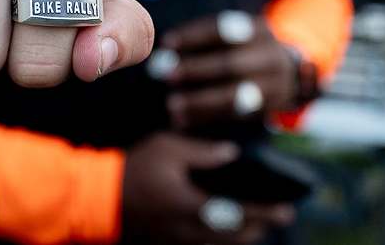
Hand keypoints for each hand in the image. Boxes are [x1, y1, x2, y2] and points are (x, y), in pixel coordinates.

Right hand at [121, 133, 295, 243]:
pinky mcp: (167, 243)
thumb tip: (231, 153)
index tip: (285, 209)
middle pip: (235, 237)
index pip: (241, 213)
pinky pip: (201, 244)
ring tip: (254, 224)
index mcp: (193, 205)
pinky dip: (218, 238)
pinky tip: (221, 228)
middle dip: (258, 228)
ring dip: (241, 235)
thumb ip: (201, 152)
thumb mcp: (166, 149)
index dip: (266, 212)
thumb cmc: (133, 169)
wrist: (99, 196)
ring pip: (221, 244)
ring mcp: (178, 240)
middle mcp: (190, 229)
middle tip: (274, 218)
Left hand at [160, 14, 297, 128]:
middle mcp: (269, 57)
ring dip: (199, 102)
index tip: (167, 43)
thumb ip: (208, 41)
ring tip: (172, 105)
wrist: (292, 73)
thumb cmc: (248, 49)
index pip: (222, 30)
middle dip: (196, 69)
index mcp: (257, 31)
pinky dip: (206, 118)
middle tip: (168, 75)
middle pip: (230, 64)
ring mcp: (273, 86)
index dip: (193, 36)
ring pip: (234, 96)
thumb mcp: (239, 34)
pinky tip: (183, 121)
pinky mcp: (267, 109)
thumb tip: (166, 50)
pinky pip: (234, 116)